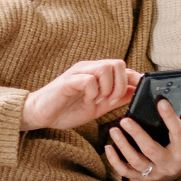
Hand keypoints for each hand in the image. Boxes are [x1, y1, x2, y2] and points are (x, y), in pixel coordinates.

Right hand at [21, 61, 138, 131]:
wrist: (41, 115)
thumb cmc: (67, 110)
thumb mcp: (98, 107)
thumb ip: (116, 99)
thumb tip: (135, 92)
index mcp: (97, 74)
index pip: (123, 68)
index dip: (135, 78)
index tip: (139, 92)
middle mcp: (89, 68)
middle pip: (118, 64)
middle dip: (120, 85)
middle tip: (110, 100)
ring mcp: (78, 73)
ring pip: (106, 68)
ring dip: (107, 88)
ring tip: (97, 101)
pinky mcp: (68, 80)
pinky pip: (89, 80)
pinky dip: (92, 93)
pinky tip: (86, 101)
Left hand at [105, 100, 180, 180]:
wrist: (173, 174)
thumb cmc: (178, 149)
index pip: (177, 132)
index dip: (169, 117)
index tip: (161, 102)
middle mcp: (168, 163)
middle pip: (151, 149)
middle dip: (137, 134)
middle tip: (125, 120)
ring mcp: (154, 172)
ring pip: (136, 161)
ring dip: (123, 145)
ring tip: (114, 130)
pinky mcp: (141, 178)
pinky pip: (125, 171)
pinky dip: (115, 161)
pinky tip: (108, 147)